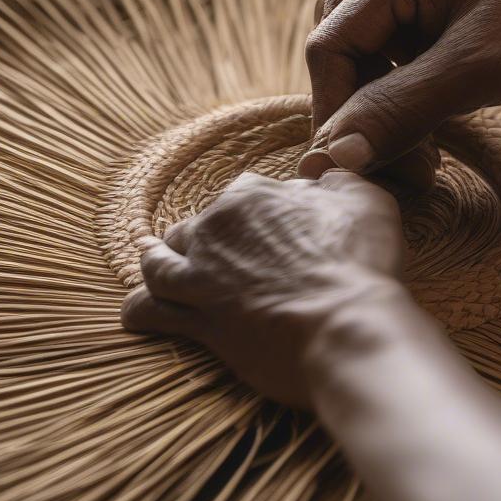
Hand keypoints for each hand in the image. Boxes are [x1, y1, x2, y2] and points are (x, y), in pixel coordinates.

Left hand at [121, 170, 405, 406]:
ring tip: (152, 259)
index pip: (246, 193)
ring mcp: (200, 275)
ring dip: (156, 261)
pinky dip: (139, 308)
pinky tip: (135, 312)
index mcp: (253, 195)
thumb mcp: (366, 201)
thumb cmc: (360, 262)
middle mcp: (216, 228)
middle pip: (197, 225)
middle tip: (219, 254)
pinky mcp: (197, 319)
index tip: (272, 228)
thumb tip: (324, 172)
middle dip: (206, 237)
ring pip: (160, 262)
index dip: (260, 211)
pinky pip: (148, 310)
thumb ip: (339, 179)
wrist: (345, 327)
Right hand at [299, 0, 500, 182]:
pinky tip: (426, 89)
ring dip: (376, 84)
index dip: (334, 106)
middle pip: (341, 33)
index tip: (351, 162)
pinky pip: (387, 18)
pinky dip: (395, 64)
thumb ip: (397, 113)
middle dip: (360, 99)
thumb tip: (333, 157)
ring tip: (418, 130)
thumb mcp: (472, 78)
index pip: (331, 40)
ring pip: (360, 29)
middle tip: (400, 155)